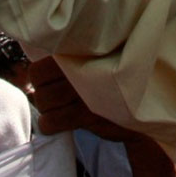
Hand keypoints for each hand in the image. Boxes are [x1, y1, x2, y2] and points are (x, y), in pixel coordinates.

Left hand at [25, 56, 141, 140]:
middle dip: (44, 96)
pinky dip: (50, 125)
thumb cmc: (112, 81)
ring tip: (60, 109)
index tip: (49, 83)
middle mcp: (80, 67)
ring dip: (48, 110)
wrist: (142, 105)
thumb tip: (33, 77)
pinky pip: (52, 121)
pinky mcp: (88, 113)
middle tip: (56, 99)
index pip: (38, 68)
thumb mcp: (95, 62)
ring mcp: (83, 90)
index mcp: (79, 51)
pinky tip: (58, 123)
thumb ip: (69, 61)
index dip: (39, 78)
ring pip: (44, 102)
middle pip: (39, 86)